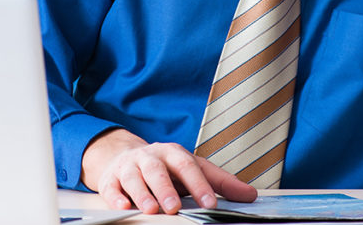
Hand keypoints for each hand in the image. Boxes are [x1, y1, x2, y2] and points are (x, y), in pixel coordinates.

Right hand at [80, 128, 257, 214]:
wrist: (125, 156)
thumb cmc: (166, 167)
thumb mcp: (193, 169)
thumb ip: (220, 182)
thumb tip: (251, 195)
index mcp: (173, 153)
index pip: (188, 166)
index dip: (199, 185)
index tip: (210, 204)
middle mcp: (150, 156)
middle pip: (157, 169)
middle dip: (166, 188)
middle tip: (175, 207)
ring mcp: (129, 167)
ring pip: (134, 177)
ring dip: (142, 194)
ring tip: (152, 210)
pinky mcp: (111, 179)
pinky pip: (111, 187)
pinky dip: (116, 197)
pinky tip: (123, 207)